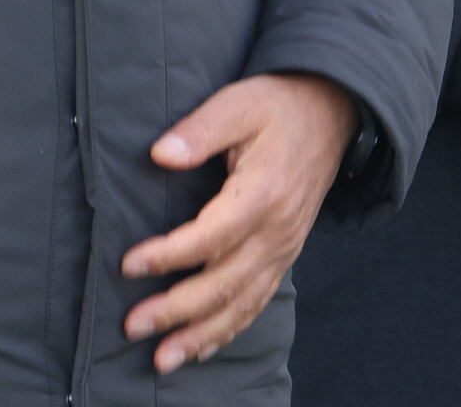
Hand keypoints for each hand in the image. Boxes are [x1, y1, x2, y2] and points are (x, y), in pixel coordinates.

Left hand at [119, 72, 353, 374]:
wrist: (331, 115)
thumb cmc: (278, 106)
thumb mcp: (239, 103)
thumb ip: (200, 130)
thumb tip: (160, 155)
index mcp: (263, 193)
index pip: (211, 237)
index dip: (169, 256)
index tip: (129, 265)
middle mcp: (276, 231)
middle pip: (224, 283)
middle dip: (176, 310)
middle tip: (131, 325)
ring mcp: (283, 248)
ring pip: (240, 304)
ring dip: (199, 335)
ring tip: (160, 359)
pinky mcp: (283, 255)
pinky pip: (256, 303)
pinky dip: (227, 330)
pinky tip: (199, 348)